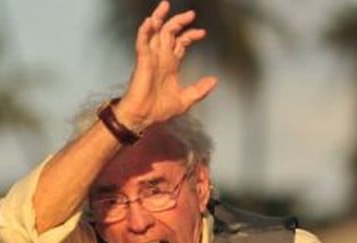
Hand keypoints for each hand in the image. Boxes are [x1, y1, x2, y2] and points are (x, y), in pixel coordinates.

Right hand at [117, 1, 217, 130]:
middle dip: (180, 22)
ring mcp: (151, 58)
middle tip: (191, 14)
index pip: (180, 43)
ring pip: (154, 33)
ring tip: (165, 5)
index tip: (202, 32)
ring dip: (159, 18)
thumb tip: (213, 80)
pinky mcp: (142, 62)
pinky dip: (145, 32)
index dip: (190, 35)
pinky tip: (150, 22)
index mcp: (170, 65)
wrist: (143, 117)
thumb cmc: (158, 110)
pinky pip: (142, 43)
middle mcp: (160, 58)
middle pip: (169, 33)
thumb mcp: (185, 100)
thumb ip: (199, 90)